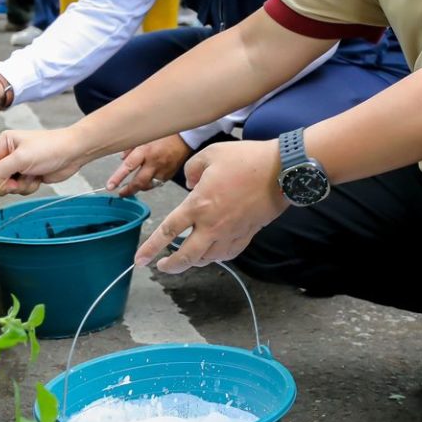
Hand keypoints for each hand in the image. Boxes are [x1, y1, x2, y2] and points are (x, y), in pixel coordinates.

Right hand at [0, 127, 89, 195]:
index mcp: (4, 143)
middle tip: (14, 183)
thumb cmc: (49, 148)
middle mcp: (9, 155)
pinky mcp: (29, 175)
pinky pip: (20, 189)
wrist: (74, 152)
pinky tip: (38, 178)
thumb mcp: (20, 158)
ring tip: (31, 176)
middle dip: (4, 184)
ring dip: (19, 186)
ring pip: (8, 186)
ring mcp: (19, 166)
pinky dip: (28, 186)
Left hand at [106, 135, 190, 196]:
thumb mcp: (144, 135)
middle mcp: (154, 162)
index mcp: (146, 150)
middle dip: (128, 190)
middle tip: (121, 193)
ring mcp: (163, 170)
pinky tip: (147, 180)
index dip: (118, 178)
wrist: (186, 136)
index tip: (110, 186)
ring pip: (148, 185)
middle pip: (138, 182)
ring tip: (133, 187)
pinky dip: (151, 183)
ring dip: (139, 188)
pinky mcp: (170, 174)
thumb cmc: (164, 133)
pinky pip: (157, 183)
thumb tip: (123, 159)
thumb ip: (131, 147)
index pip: (128, 167)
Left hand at [133, 139, 286, 273]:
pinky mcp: (247, 234)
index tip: (140, 259)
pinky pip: (227, 254)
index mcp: (198, 205)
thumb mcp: (210, 154)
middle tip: (161, 267)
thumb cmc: (246, 160)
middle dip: (169, 266)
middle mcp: (212, 225)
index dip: (150, 248)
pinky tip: (213, 252)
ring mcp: (230, 233)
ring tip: (186, 257)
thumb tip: (189, 184)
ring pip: (206, 258)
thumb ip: (191, 169)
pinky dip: (216, 256)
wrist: (281, 172)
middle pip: (185, 256)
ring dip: (193, 261)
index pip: (167, 232)